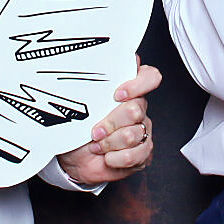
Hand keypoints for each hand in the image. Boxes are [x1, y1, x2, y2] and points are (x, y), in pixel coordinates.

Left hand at [57, 59, 160, 185]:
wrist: (75, 159)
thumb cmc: (77, 128)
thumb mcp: (78, 104)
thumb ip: (89, 84)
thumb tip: (87, 65)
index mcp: (126, 91)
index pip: (149, 77)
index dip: (137, 84)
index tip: (117, 94)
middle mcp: (137, 107)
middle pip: (135, 109)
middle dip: (110, 123)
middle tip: (95, 130)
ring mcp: (142, 130)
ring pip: (133, 134)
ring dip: (109, 143)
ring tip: (98, 144)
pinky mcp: (143, 152)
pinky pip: (136, 154)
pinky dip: (115, 158)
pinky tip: (107, 156)